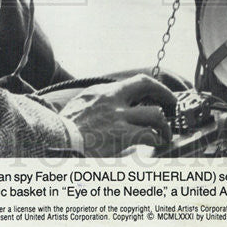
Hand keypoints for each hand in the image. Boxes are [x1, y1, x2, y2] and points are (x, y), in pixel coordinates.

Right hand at [58, 75, 175, 155]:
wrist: (55, 143)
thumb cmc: (60, 131)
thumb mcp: (75, 108)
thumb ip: (92, 105)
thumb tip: (102, 113)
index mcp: (99, 92)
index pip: (129, 82)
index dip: (146, 88)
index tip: (153, 94)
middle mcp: (111, 98)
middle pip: (145, 84)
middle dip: (163, 92)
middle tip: (171, 102)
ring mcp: (118, 116)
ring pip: (154, 113)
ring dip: (164, 124)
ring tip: (165, 132)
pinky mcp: (122, 135)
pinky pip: (148, 134)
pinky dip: (156, 139)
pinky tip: (158, 144)